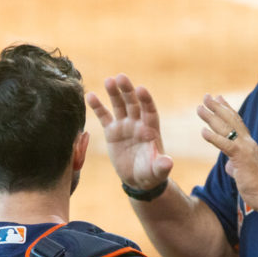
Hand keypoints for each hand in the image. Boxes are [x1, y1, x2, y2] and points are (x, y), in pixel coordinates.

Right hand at [86, 74, 173, 190]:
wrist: (138, 179)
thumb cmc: (151, 173)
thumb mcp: (157, 170)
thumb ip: (162, 165)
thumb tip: (168, 163)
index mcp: (151, 128)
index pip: (149, 110)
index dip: (146, 100)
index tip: (140, 89)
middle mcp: (138, 123)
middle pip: (133, 103)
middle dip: (128, 91)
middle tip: (121, 77)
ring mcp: (124, 125)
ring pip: (119, 105)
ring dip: (114, 93)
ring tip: (108, 81)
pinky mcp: (112, 131)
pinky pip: (104, 116)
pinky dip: (98, 106)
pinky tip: (90, 95)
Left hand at [197, 94, 257, 210]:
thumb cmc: (256, 187)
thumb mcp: (243, 172)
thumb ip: (236, 165)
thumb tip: (230, 166)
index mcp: (249, 144)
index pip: (237, 122)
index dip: (227, 109)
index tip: (219, 98)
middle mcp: (248, 142)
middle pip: (231, 120)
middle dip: (217, 107)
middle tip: (206, 96)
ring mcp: (246, 148)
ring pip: (226, 129)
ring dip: (211, 117)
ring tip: (199, 108)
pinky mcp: (241, 158)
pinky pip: (225, 145)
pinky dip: (213, 137)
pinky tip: (203, 131)